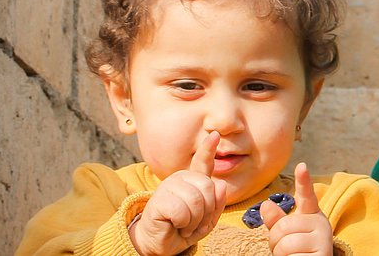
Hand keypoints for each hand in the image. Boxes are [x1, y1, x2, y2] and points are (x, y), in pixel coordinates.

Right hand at [129, 132, 227, 255]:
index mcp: (193, 181)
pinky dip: (183, 224)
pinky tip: (175, 224)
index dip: (209, 149)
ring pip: (196, 200)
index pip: (203, 163)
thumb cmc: (184, 228)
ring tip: (184, 224)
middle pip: (209, 188)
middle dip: (207, 212)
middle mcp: (180, 179)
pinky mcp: (158, 199)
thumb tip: (221, 184)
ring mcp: (168, 187)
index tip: (215, 135)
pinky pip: (182, 211)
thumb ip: (217, 203)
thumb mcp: (207, 219)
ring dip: (194, 220)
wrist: (162, 244)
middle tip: (194, 222)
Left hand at [261, 163, 333, 254]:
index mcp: (312, 214)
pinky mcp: (322, 255)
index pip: (306, 196)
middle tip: (284, 249)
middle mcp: (321, 224)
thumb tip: (266, 204)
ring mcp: (323, 240)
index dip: (303, 181)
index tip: (302, 165)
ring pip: (286, 242)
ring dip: (280, 253)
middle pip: (283, 225)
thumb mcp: (284, 234)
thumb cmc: (296, 251)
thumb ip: (275, 220)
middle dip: (275, 241)